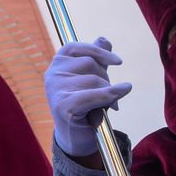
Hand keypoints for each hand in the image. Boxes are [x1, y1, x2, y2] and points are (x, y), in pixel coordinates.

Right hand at [45, 38, 130, 157]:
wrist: (75, 137)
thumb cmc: (84, 106)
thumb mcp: (89, 80)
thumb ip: (95, 59)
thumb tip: (104, 39)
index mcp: (57, 64)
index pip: (77, 47)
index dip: (99, 51)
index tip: (118, 62)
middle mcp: (53, 74)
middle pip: (90, 64)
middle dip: (106, 78)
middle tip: (107, 95)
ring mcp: (56, 90)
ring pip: (95, 80)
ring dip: (108, 92)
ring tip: (104, 105)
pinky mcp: (64, 106)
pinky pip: (95, 94)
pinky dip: (112, 94)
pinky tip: (123, 91)